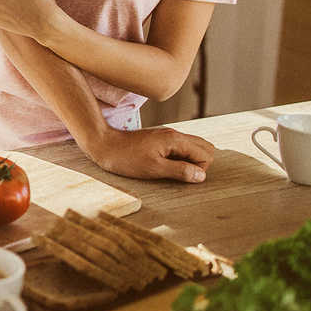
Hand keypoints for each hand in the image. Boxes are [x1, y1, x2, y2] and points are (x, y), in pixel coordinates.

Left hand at [88, 126, 214, 182]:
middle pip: (204, 147)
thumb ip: (180, 171)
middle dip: (200, 164)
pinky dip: (180, 157)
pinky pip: (181, 147)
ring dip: (190, 160)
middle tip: (180, 173)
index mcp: (175, 140)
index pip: (206, 153)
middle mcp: (174, 134)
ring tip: (173, 170)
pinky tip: (166, 164)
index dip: (199, 169)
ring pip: (193, 146)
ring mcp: (167, 136)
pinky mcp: (160, 139)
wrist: (104, 145)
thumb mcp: (154, 169)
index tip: (181, 175)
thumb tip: (201, 176)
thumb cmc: (127, 158)